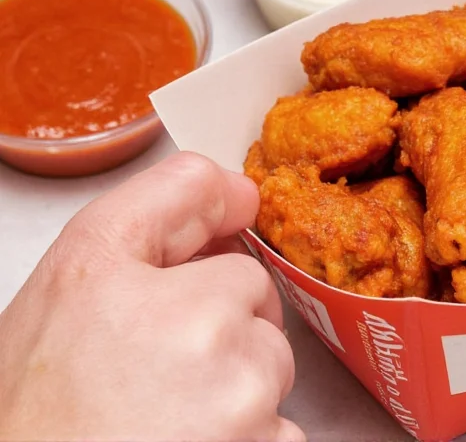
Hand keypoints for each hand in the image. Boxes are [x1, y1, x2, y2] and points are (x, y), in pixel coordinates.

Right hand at [0, 153, 303, 440]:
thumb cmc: (38, 413)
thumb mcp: (71, 285)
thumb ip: (158, 214)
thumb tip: (242, 191)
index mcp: (123, 273)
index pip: (216, 221)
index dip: (201, 260)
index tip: (179, 296)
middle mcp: (195, 325)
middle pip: (254, 301)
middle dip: (221, 329)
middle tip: (156, 377)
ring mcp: (239, 396)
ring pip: (270, 364)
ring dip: (238, 388)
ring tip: (168, 422)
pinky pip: (284, 426)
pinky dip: (252, 438)